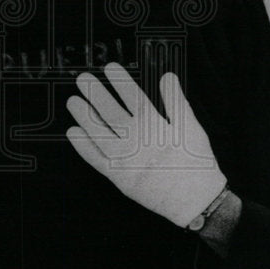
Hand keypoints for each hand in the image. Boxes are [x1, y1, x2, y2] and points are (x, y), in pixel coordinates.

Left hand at [66, 64, 226, 226]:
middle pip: (110, 112)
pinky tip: (74, 133)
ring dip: (84, 116)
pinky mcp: (119, 177)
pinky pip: (96, 159)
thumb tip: (168, 77)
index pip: (132, 96)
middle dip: (95, 93)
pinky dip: (83, 147)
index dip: (119, 80)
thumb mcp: (192, 128)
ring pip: (98, 133)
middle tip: (82, 80)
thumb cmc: (196, 164)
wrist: (196, 201)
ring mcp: (125, 159)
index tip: (109, 67)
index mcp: (154, 126)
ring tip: (73, 102)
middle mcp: (136, 140)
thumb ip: (177, 101)